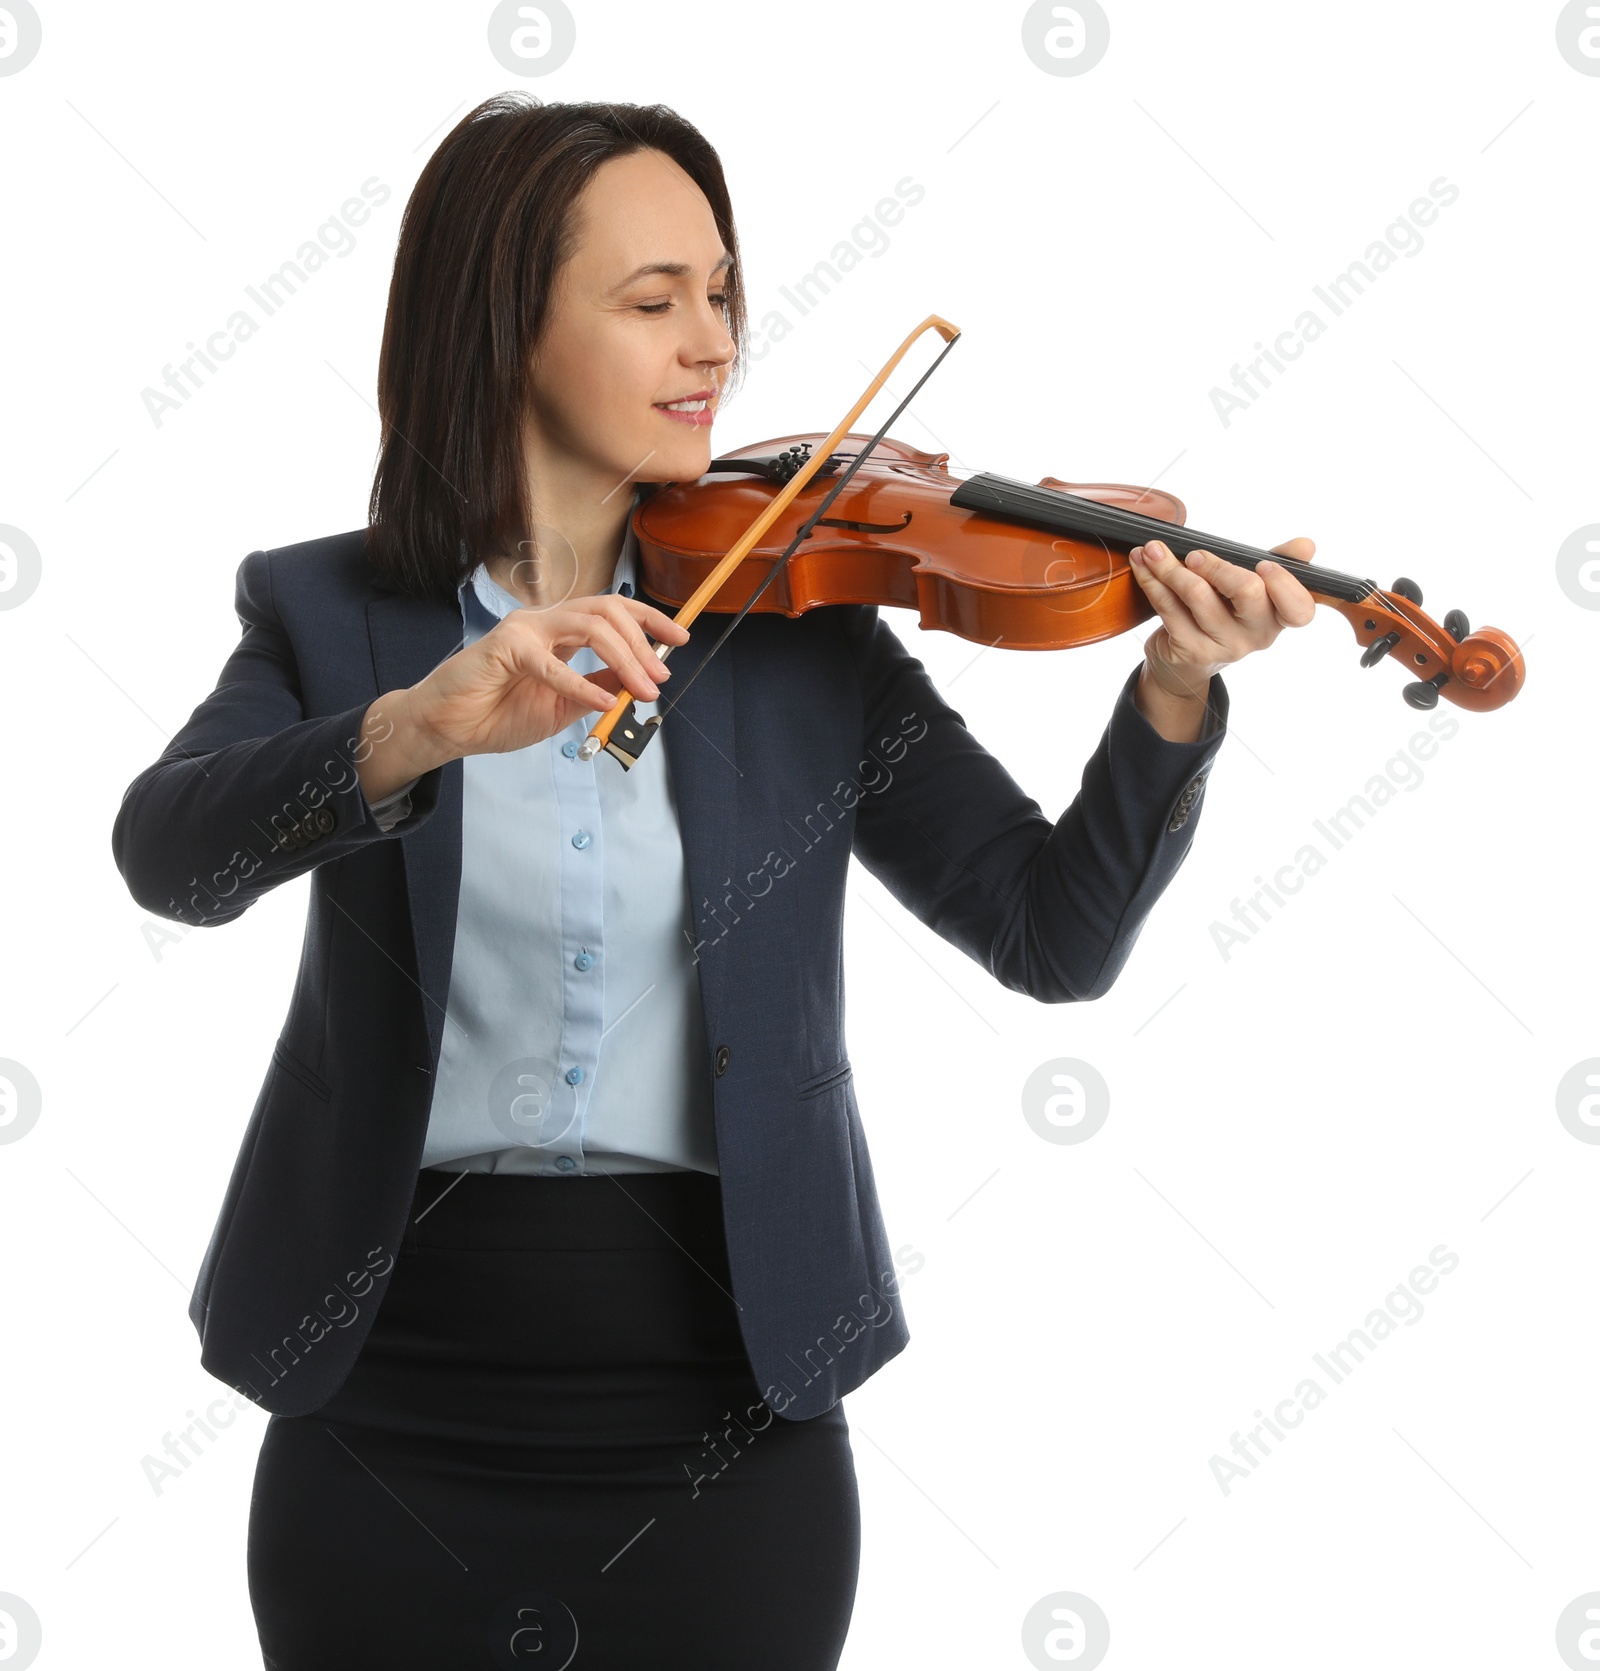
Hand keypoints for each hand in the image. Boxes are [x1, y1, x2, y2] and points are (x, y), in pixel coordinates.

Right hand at [357, 595, 689, 801]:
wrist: (449, 728)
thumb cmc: (497, 714)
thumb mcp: (564, 705)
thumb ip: (598, 687)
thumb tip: (637, 681)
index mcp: (559, 632)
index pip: (612, 611)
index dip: (649, 620)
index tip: (679, 640)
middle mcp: (545, 621)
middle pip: (608, 611)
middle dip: (643, 642)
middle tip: (660, 677)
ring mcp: (525, 628)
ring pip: (589, 626)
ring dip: (625, 658)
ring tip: (643, 690)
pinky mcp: (505, 646)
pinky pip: (553, 664)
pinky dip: (583, 685)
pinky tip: (604, 703)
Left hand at [1132, 535, 1318, 701]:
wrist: (1185, 663)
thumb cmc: (1224, 613)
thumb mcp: (1253, 589)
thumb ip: (1279, 564)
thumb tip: (1306, 546)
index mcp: (1279, 616)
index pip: (1299, 609)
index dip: (1284, 584)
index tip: (1264, 564)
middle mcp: (1257, 635)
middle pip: (1247, 591)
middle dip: (1218, 565)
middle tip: (1194, 554)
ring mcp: (1223, 646)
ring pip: (1197, 594)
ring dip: (1169, 566)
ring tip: (1152, 549)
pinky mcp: (1189, 649)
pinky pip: (1168, 606)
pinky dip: (1151, 580)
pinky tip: (1142, 563)